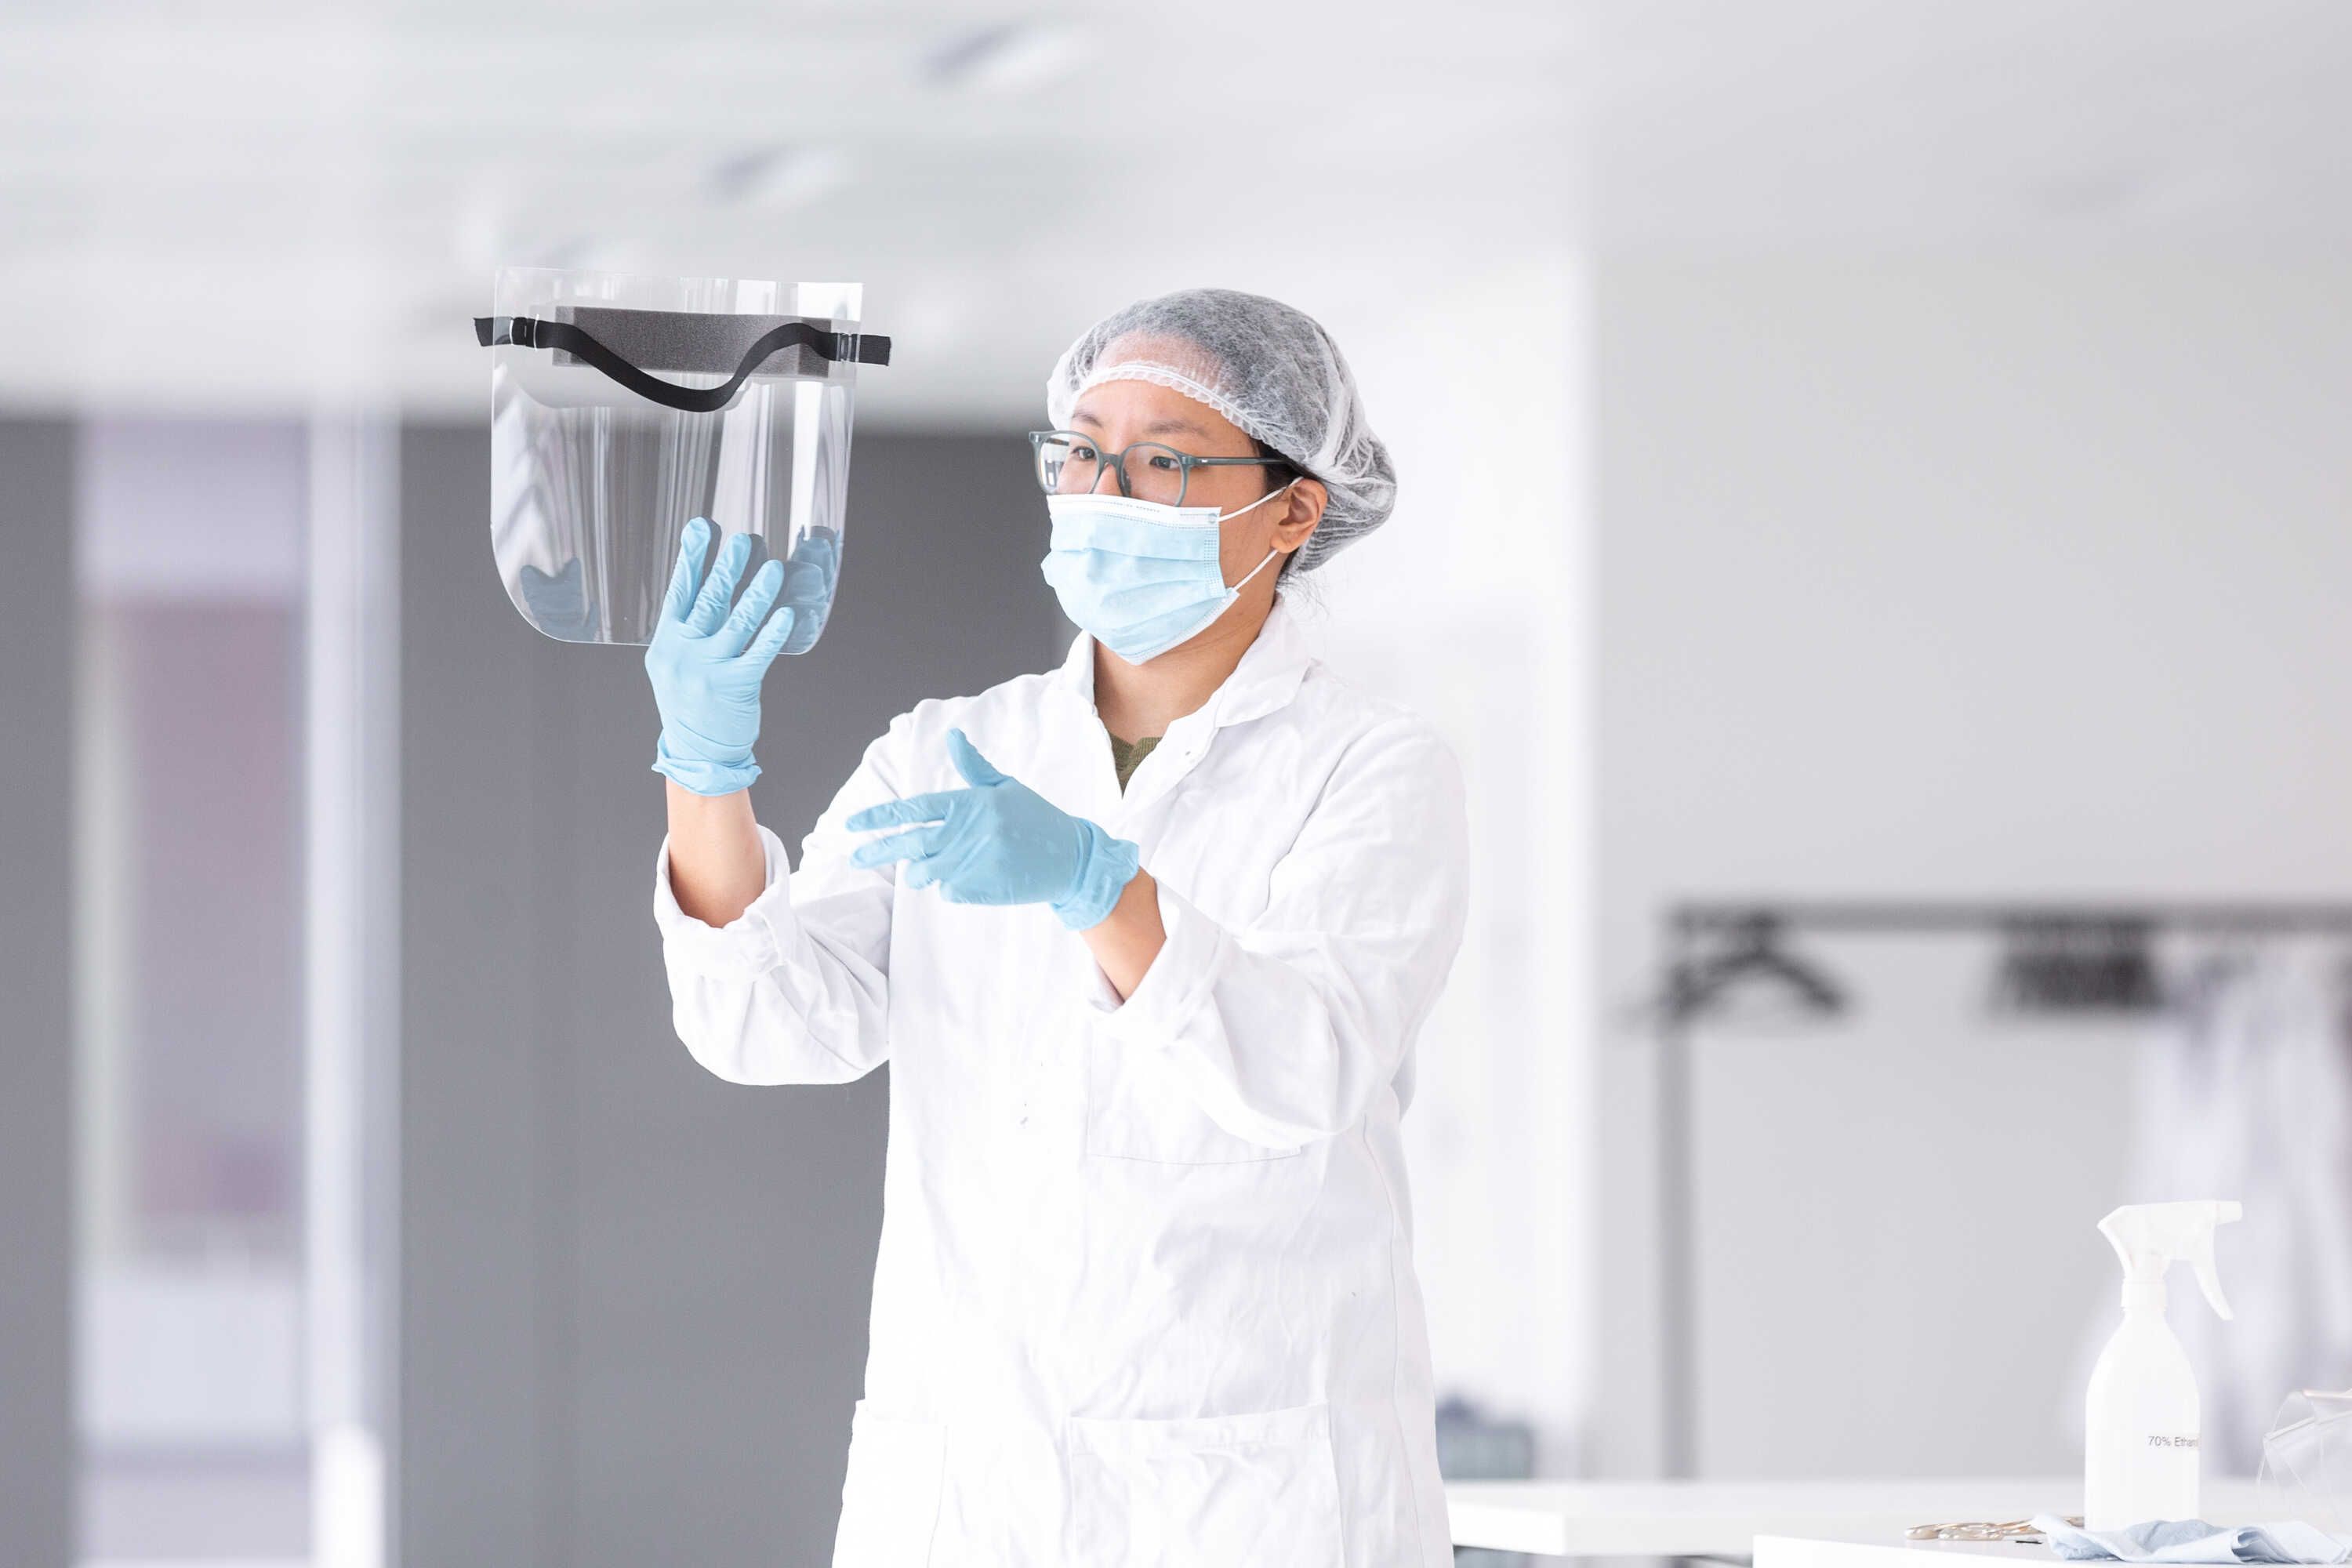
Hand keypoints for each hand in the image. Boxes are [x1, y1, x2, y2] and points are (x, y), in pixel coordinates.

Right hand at [645, 518, 796, 796]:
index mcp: (666, 641)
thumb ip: (687, 627)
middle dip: (727, 567)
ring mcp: (709, 670)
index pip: (679, 591)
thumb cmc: (689, 701)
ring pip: (737, 623)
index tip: (702, 529)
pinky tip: (785, 614)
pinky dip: (772, 632)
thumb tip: (709, 581)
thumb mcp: (674, 662)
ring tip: (772, 568)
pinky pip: (758, 654)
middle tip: (744, 540)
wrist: (696, 752)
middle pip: (708, 601)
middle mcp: (684, 652)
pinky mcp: (735, 687)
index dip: (691, 559)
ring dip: (757, 593)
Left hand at [847, 729, 1139, 929]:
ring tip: (949, 865)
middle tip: (855, 858)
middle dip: (877, 851)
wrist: (1071, 859)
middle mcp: (967, 831)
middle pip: (908, 845)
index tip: (852, 827)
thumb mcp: (1006, 788)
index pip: (912, 810)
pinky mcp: (981, 887)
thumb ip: (974, 768)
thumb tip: (952, 736)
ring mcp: (973, 861)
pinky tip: (979, 878)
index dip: (878, 818)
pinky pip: (948, 892)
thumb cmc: (1036, 819)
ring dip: (925, 873)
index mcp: (969, 803)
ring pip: (925, 873)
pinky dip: (955, 887)